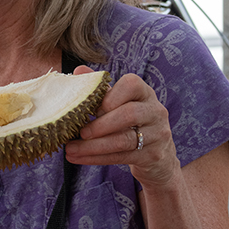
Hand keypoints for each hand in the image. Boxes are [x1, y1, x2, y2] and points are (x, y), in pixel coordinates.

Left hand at [65, 67, 180, 189]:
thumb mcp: (119, 103)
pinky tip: (78, 158)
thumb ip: (101, 88)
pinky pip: (122, 157)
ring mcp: (157, 134)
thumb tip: (78, 71)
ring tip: (70, 149)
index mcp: (145, 92)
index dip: (111, 95)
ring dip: (93, 146)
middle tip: (80, 132)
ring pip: (124, 140)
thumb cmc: (130, 122)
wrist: (157, 155)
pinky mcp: (152, 155)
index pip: (131, 84)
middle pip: (129, 114)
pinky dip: (97, 158)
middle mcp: (155, 110)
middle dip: (101, 124)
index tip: (93, 108)